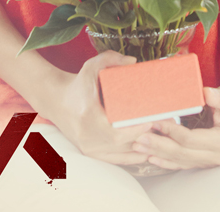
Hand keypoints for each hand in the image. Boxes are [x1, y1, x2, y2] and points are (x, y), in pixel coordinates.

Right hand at [44, 50, 153, 165]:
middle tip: (162, 128)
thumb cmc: (77, 83)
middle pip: (122, 144)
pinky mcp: (89, 152)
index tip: (152, 121)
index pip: (116, 131)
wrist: (56, 100)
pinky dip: (131, 157)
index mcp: (88, 115)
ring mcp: (88, 146)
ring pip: (120, 154)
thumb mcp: (91, 66)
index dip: (136, 130)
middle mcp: (87, 135)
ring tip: (160, 138)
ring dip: (141, 148)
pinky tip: (145, 151)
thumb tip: (134, 62)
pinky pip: (114, 160)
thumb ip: (111, 59)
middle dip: (144, 137)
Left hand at [132, 76, 219, 170]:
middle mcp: (217, 156)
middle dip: (159, 146)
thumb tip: (207, 94)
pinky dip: (166, 161)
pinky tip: (151, 158)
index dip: (172, 132)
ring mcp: (209, 161)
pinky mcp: (203, 160)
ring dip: (158, 154)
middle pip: (182, 153)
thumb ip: (217, 97)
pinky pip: (182, 164)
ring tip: (138, 147)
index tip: (156, 122)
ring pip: (180, 160)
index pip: (191, 139)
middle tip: (138, 139)